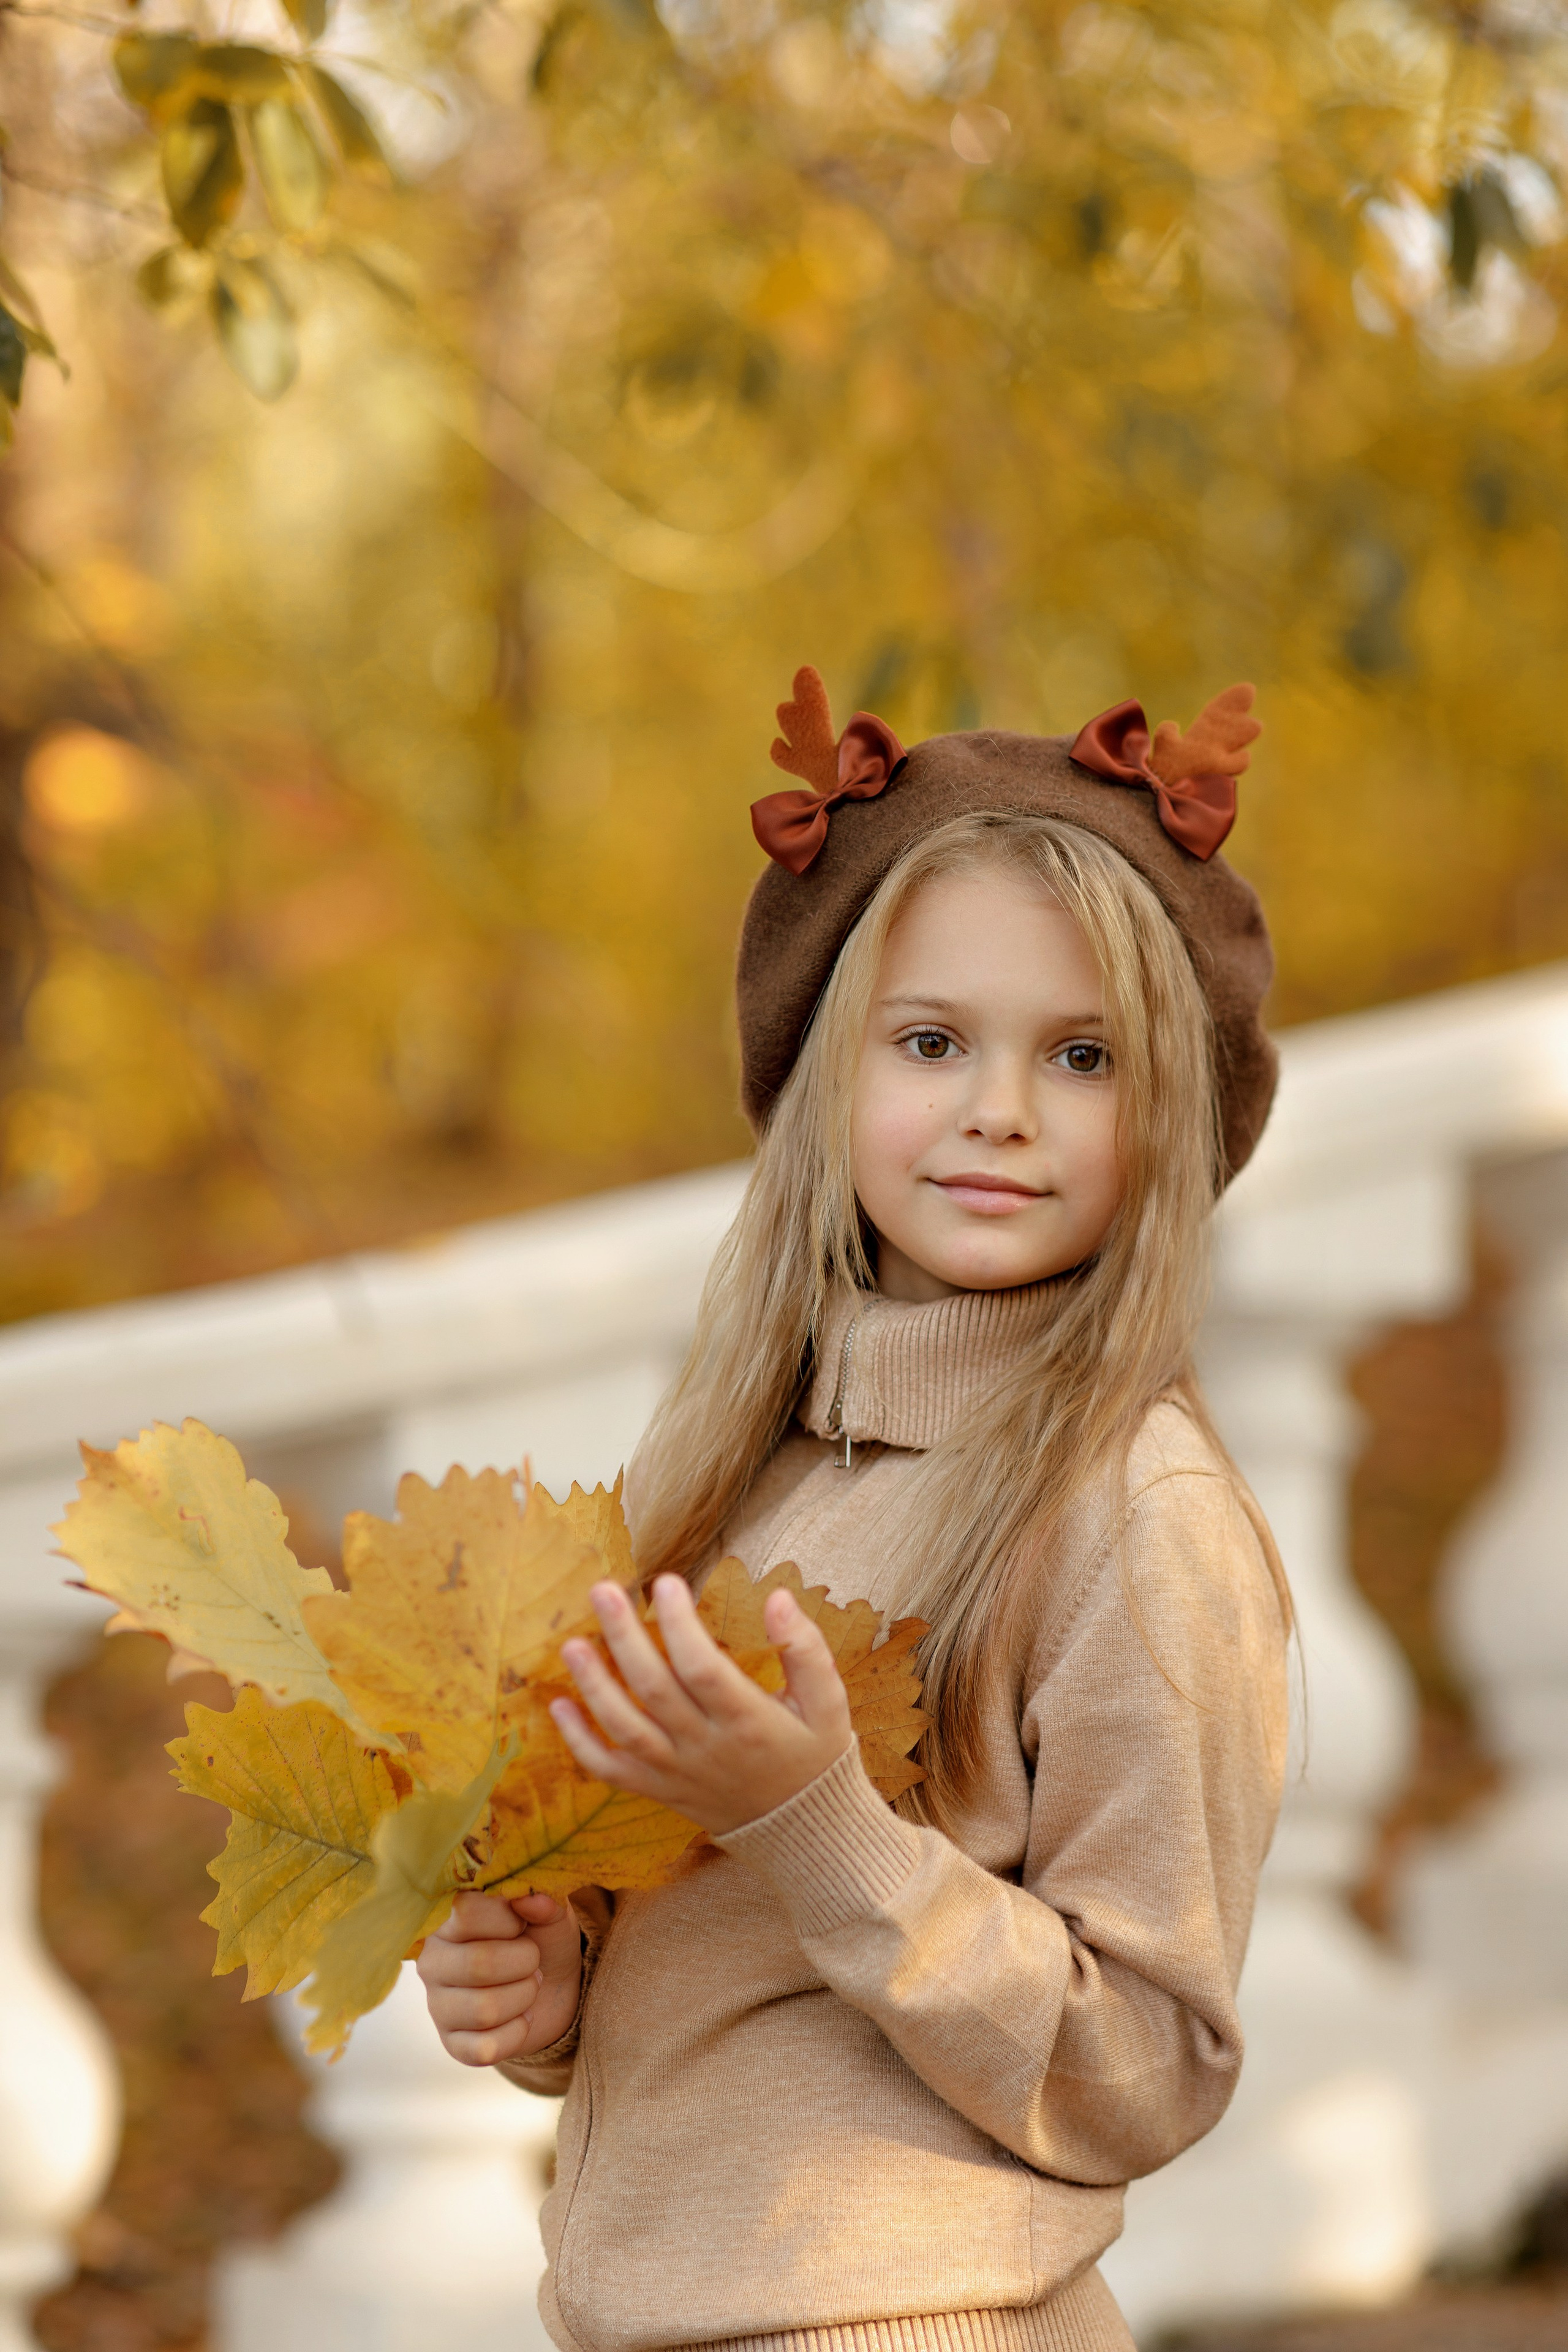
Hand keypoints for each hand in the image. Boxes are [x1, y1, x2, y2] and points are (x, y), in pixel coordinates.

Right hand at [418, 1890, 581, 2066]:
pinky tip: (521, 2018)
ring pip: (485, 2010)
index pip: (466, 1911)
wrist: (552, 1986)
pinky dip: (518, 2033)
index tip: (522, 1923)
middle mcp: (432, 1960)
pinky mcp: (452, 2044)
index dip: (507, 1919)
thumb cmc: (542, 1938)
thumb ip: (544, 1901)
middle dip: (524, 1962)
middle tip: (533, 1960)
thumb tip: (531, 1898)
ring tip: (528, 1986)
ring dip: (524, 1996)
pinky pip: (487, 2049)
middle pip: (478, 1964)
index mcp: (448, 1918)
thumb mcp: (550, 1913)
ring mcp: (438, 2005)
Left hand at [550, 1574, 853, 1836]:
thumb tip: (777, 1598)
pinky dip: (581, 1743)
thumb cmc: (815, 1754)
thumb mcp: (829, 1702)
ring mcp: (678, 1773)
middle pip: (654, 1690)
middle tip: (602, 1591)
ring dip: (594, 1686)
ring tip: (572, 1644)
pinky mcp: (661, 1790)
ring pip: (625, 1730)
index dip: (680, 1625)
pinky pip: (612, 1771)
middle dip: (624, 1638)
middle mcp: (706, 1749)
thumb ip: (805, 1648)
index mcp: (748, 1722)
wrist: (804, 1829)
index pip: (703, 1668)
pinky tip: (558, 1706)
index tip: (666, 1582)